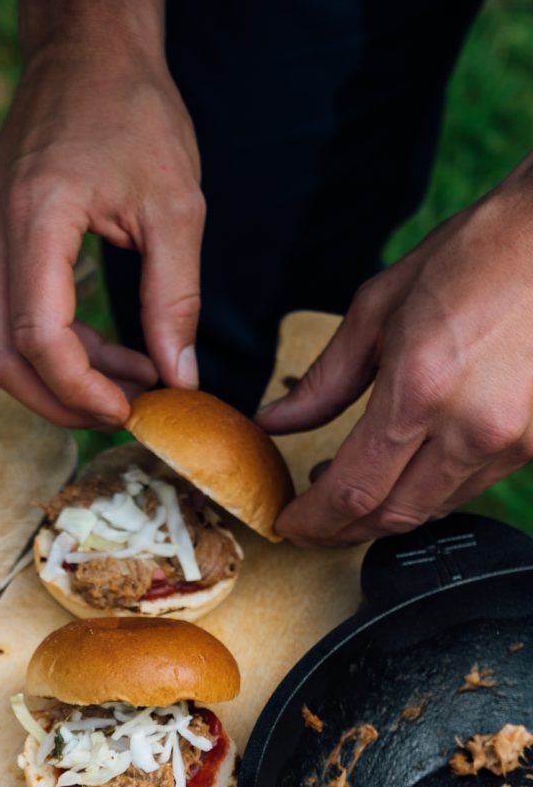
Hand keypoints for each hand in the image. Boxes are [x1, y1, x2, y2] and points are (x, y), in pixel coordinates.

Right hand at [0, 40, 203, 427]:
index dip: (80, 390)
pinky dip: (51, 345)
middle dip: (59, 400)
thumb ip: (176, 298)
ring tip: (131, 380)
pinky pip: (4, 313)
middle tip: (124, 413)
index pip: (38, 336)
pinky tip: (109, 350)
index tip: (130, 410)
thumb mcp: (176, 206)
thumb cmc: (135, 111)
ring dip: (57, 377)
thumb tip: (180, 379)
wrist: (86, 47)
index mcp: (35, 215)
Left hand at [259, 161, 532, 545]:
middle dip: (343, 529)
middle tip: (312, 520)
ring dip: (387, 512)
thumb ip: (325, 380)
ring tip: (352, 491)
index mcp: (421, 390)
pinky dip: (429, 490)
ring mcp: (512, 440)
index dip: (312, 521)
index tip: (288, 524)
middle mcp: (471, 428)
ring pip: (433, 510)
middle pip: (393, 516)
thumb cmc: (474, 257)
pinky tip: (406, 469)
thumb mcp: (379, 309)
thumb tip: (277, 421)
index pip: (353, 491)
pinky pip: (470, 487)